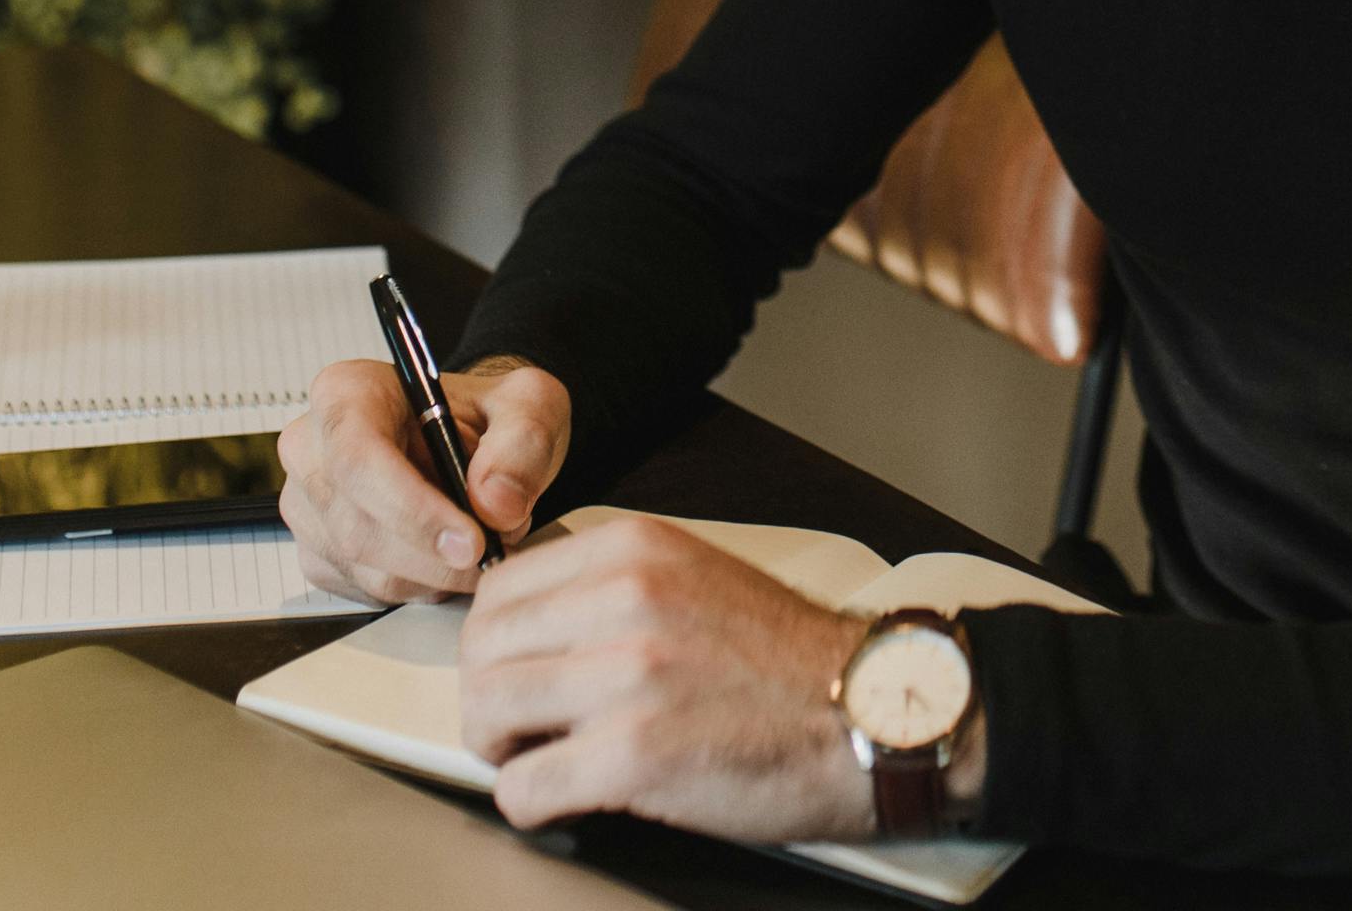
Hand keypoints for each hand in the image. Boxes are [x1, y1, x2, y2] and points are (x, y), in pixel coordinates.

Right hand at [276, 352, 571, 602]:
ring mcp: (307, 507)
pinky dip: (423, 586)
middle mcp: (312, 448)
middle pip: (358, 527)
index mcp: (347, 393)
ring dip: (438, 573)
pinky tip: (446, 554)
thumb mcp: (528, 405)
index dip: (412, 508)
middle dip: (436, 555)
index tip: (472, 540)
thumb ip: (522, 443)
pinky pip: (370, 592)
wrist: (473, 441)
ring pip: (369, 570)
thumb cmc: (487, 416)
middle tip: (497, 549)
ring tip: (479, 536)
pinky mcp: (319, 554)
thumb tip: (496, 504)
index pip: (357, 458)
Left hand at [457, 513, 888, 838]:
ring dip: (501, 749)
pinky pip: (523, 787)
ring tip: (541, 760)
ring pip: (487, 712)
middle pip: (481, 651)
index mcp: (634, 550)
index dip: (496, 643)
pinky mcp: (631, 756)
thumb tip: (537, 629)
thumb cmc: (791, 664)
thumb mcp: (695, 580)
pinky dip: (531, 802)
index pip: (500, 590)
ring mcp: (625, 679)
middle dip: (489, 699)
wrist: (870, 715)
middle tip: (520, 728)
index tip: (515, 672)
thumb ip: (614, 589)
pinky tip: (567, 797)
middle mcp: (623, 602)